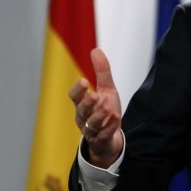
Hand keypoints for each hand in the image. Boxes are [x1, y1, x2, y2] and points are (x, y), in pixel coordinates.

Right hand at [69, 48, 122, 167]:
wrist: (111, 137)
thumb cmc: (105, 110)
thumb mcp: (106, 89)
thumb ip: (101, 72)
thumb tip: (95, 50)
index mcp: (82, 104)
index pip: (74, 97)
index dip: (77, 90)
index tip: (84, 81)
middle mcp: (84, 117)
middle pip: (81, 111)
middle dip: (87, 104)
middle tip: (95, 96)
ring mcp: (92, 130)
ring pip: (91, 125)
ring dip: (99, 116)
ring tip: (108, 107)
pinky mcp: (101, 140)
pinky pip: (103, 135)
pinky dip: (109, 127)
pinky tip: (116, 118)